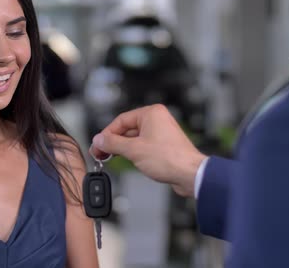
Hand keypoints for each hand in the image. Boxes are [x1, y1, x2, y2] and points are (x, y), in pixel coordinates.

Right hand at [89, 104, 206, 196]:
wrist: (190, 174)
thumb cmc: (170, 158)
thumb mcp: (133, 150)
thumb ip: (113, 144)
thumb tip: (99, 140)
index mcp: (151, 113)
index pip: (121, 120)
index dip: (107, 134)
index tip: (98, 145)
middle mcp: (157, 120)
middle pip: (127, 129)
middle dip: (113, 142)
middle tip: (100, 153)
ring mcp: (161, 133)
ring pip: (134, 138)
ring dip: (122, 148)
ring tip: (109, 158)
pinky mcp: (164, 146)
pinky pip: (143, 146)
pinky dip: (133, 152)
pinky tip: (126, 160)